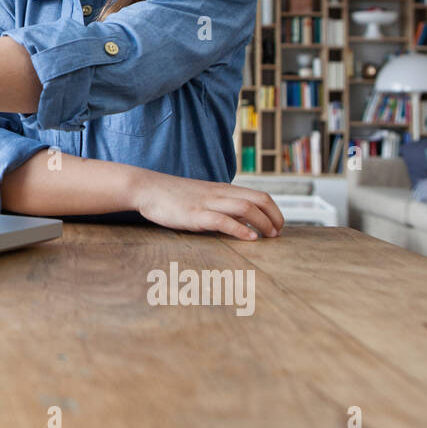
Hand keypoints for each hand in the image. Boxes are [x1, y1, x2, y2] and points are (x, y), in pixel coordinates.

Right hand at [131, 171, 283, 239]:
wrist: (147, 188)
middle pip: (259, 200)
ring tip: (270, 237)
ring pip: (246, 208)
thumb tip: (241, 221)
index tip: (278, 226)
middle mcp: (220, 194)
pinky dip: (240, 230)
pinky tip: (250, 239)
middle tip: (278, 234)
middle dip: (275, 217)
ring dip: (263, 223)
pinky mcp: (195, 215)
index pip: (260, 195)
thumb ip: (221, 206)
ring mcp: (208, 203)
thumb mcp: (203, 197)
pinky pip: (223, 220)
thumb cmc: (174, 196)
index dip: (274, 211)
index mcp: (223, 189)